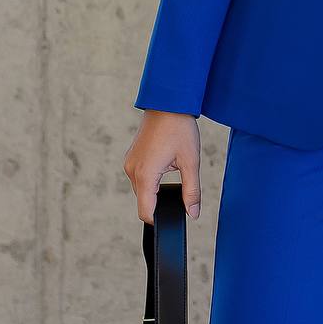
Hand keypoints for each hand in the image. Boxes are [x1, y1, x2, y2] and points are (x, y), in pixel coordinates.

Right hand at [123, 110, 201, 225]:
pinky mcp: (130, 157)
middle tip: (180, 182)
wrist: (168, 103)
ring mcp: (129, 163)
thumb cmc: (180, 129)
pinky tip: (165, 161)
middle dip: (161, 200)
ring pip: (142, 189)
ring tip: (172, 166)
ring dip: (156, 187)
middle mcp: (132, 170)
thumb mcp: (191, 162)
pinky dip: (152, 177)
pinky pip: (140, 177)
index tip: (172, 218)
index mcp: (146, 174)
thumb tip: (193, 214)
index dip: (159, 220)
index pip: (146, 212)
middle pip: (145, 201)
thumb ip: (192, 191)